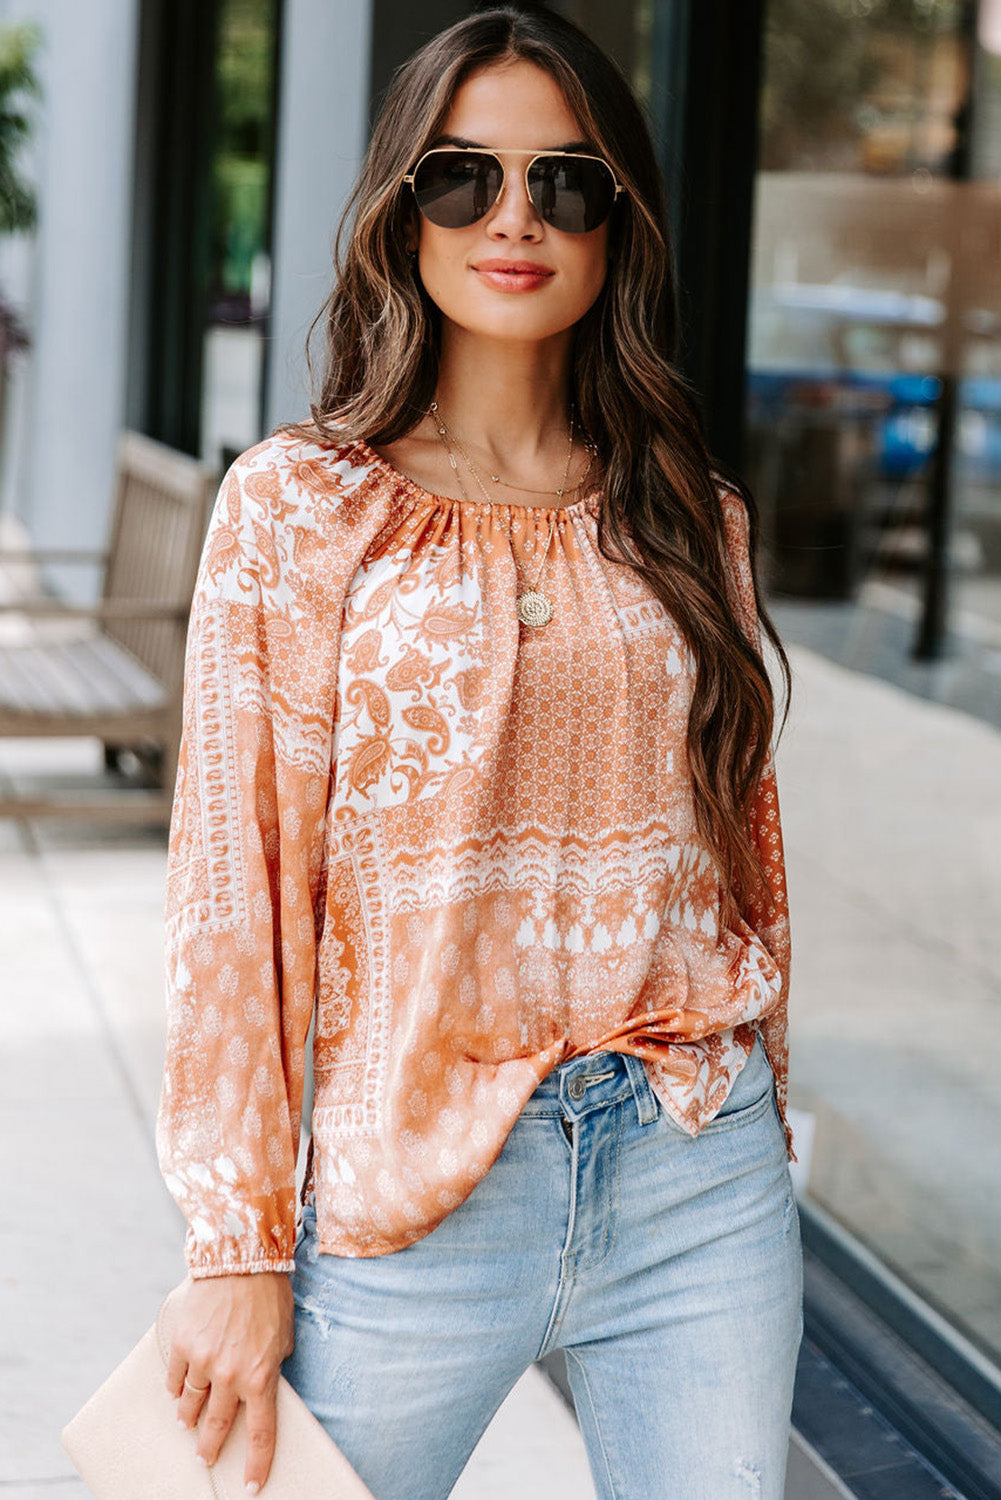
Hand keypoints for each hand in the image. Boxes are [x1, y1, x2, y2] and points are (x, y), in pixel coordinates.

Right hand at [165, 1271, 294, 1493]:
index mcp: (262, 1377)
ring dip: (189, 1417)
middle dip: (210, 1447)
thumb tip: (260, 1387)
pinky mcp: (184, 1345)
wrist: (242, 1258)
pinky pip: (176, 1378)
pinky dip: (177, 1387)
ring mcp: (204, 1362)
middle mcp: (231, 1376)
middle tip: (205, 1457)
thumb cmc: (269, 1296)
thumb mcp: (283, 1338)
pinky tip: (177, 1391)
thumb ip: (270, 1367)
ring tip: (187, 1424)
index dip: (258, 1464)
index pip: (262, 1433)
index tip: (252, 1486)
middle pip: (217, 1426)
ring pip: (191, 1405)